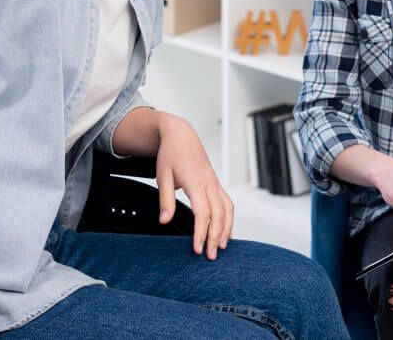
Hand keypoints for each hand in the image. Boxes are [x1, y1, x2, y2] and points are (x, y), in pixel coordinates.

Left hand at [155, 114, 233, 259]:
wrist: (181, 135)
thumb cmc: (170, 154)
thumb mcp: (162, 176)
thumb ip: (165, 200)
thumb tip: (164, 221)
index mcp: (195, 181)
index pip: (202, 212)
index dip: (201, 232)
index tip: (197, 249)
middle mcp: (209, 183)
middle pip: (218, 215)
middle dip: (216, 237)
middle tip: (211, 256)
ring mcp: (215, 183)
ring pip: (227, 210)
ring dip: (226, 230)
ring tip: (222, 248)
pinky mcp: (216, 184)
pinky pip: (228, 204)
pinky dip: (230, 220)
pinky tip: (227, 232)